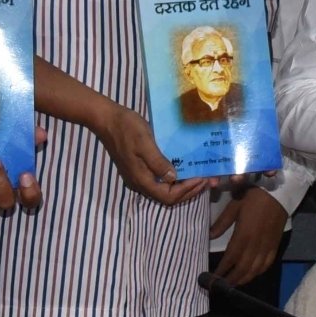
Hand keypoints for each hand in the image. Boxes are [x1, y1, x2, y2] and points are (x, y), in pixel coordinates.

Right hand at [89, 103, 215, 205]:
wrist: (107, 119)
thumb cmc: (127, 128)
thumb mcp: (145, 143)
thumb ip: (158, 162)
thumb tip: (174, 178)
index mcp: (141, 179)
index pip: (168, 196)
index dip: (187, 191)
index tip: (202, 178)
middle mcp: (140, 182)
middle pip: (168, 197)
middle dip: (190, 191)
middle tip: (208, 181)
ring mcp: (139, 176)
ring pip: (165, 190)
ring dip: (184, 187)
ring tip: (201, 177)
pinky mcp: (140, 168)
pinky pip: (161, 181)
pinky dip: (176, 179)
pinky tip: (186, 169)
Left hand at [209, 186, 286, 284]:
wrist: (279, 193)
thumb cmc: (254, 197)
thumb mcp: (234, 206)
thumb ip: (222, 222)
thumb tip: (210, 236)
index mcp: (243, 235)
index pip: (230, 258)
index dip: (222, 270)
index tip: (213, 278)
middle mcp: (255, 244)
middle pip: (242, 268)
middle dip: (232, 279)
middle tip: (222, 285)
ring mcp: (266, 246)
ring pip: (255, 269)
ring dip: (244, 279)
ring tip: (235, 284)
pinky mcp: (275, 245)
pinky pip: (267, 263)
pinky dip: (259, 272)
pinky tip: (252, 274)